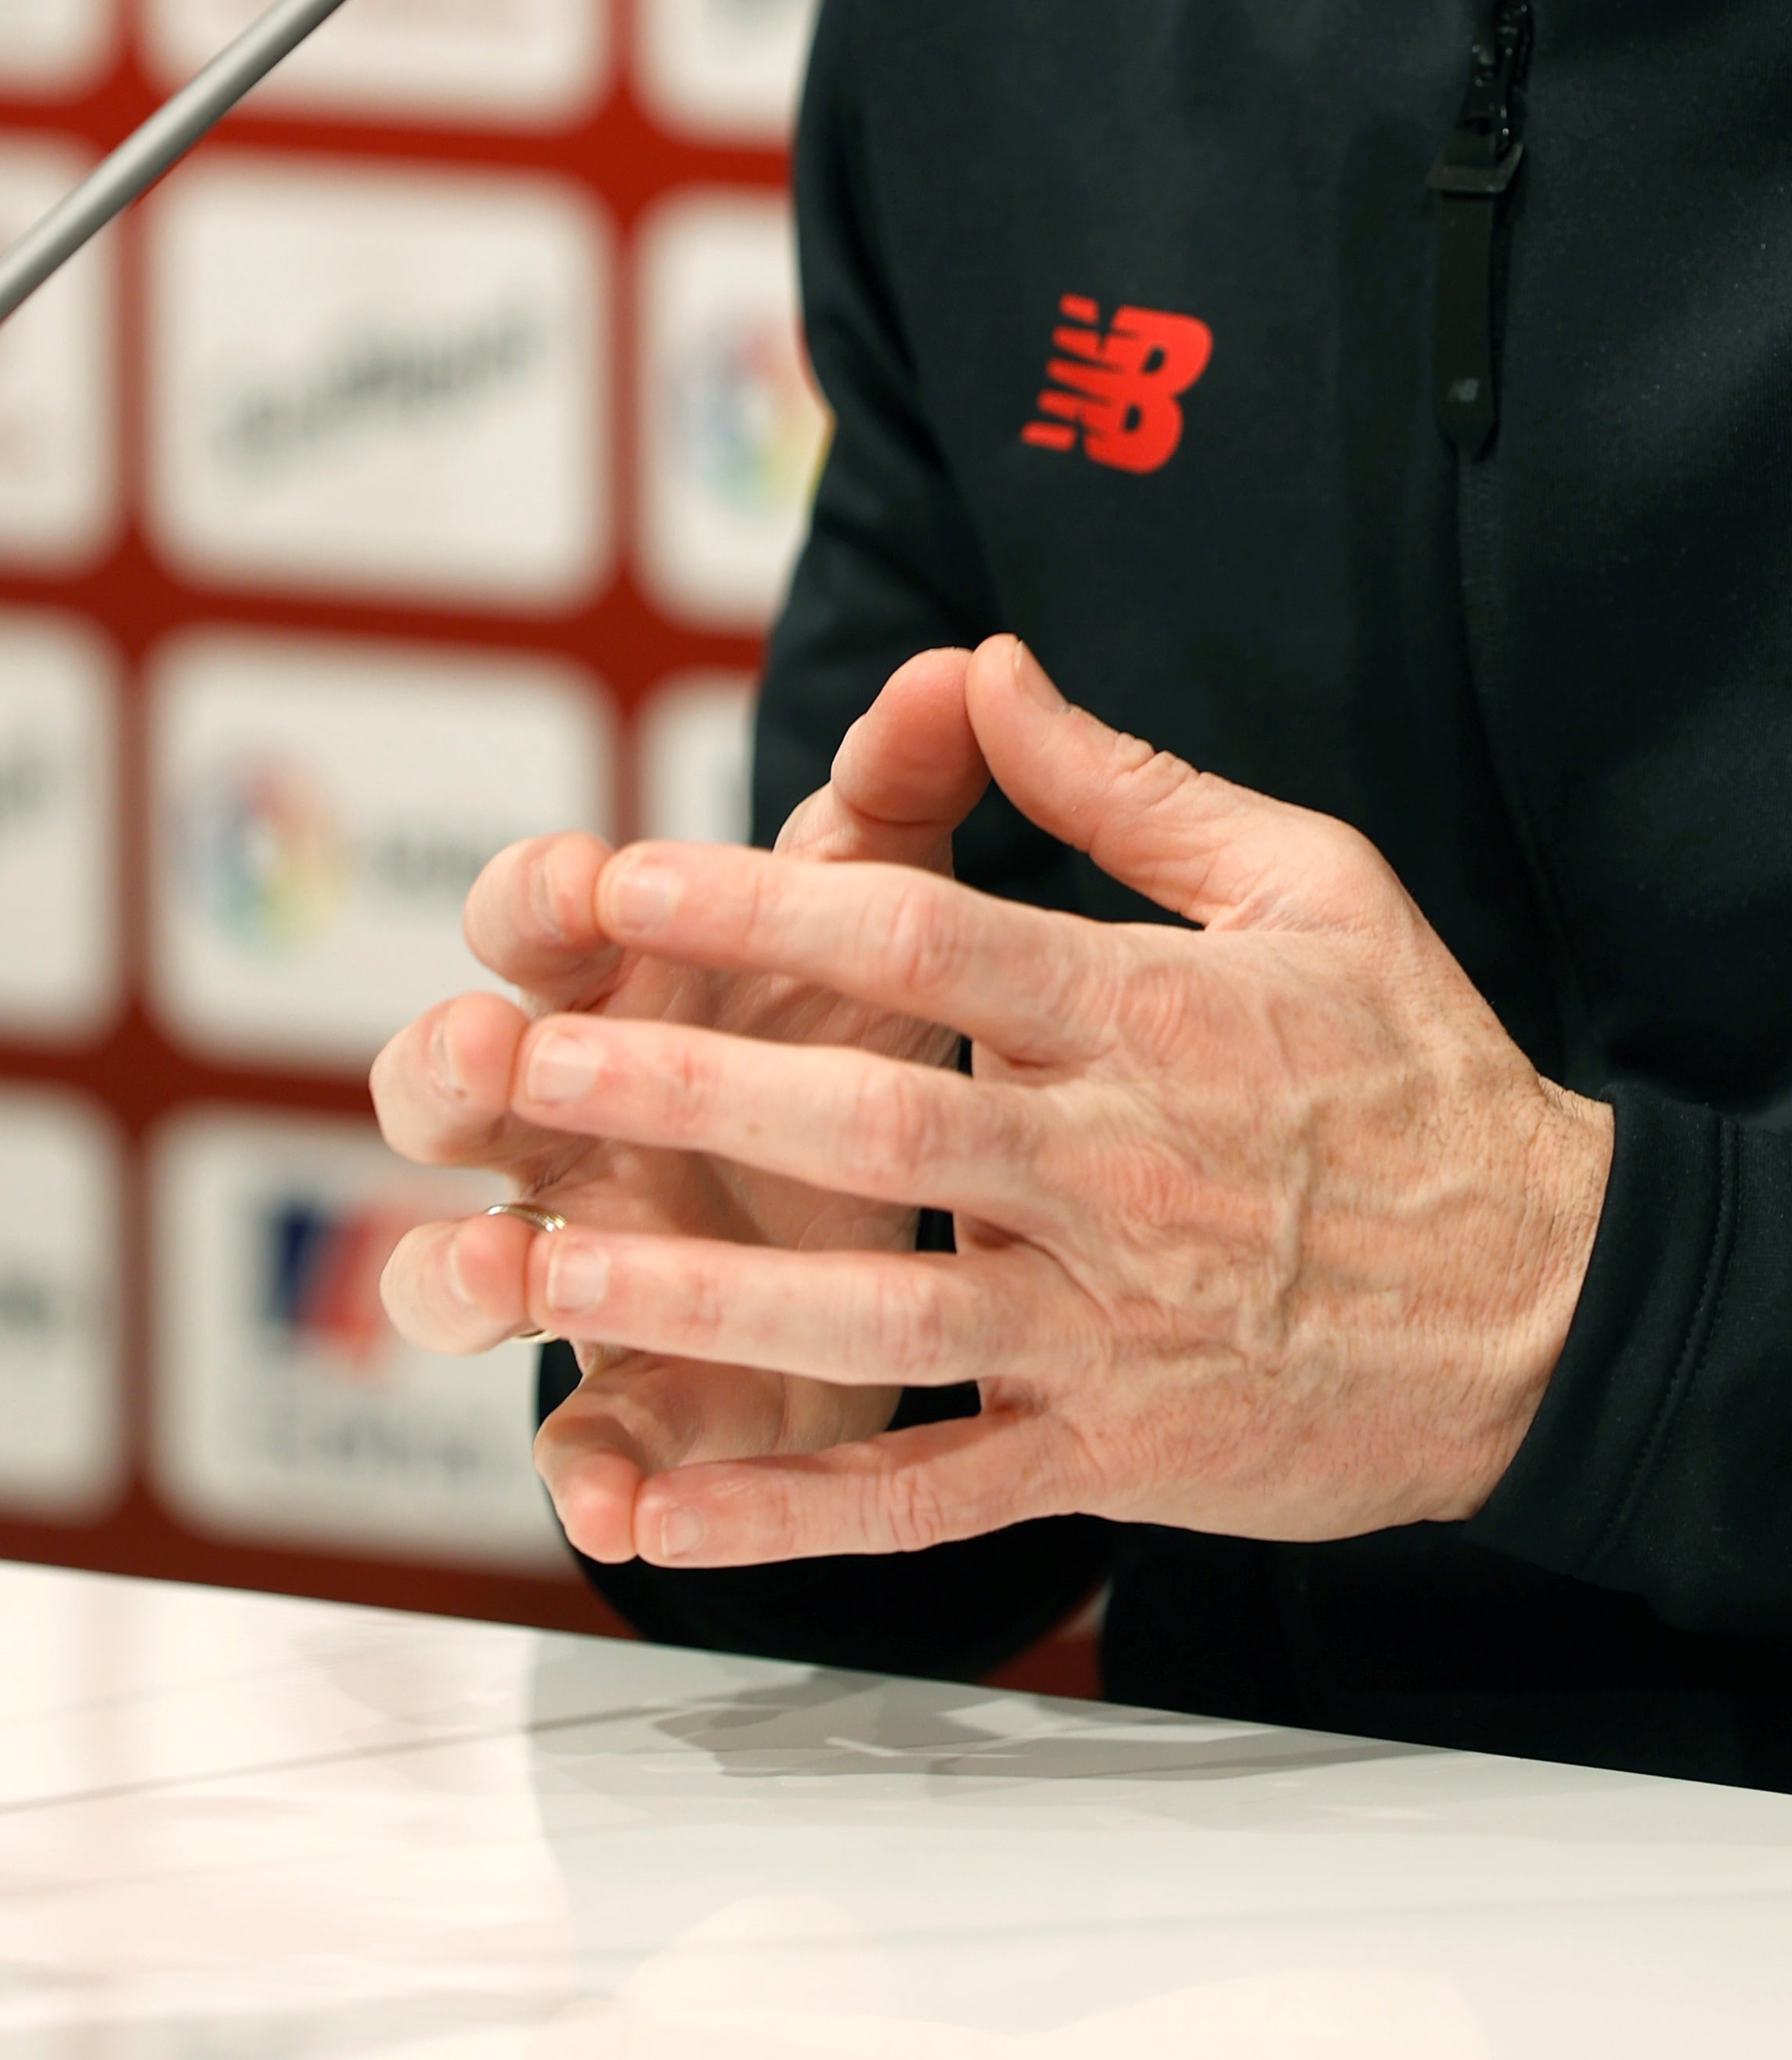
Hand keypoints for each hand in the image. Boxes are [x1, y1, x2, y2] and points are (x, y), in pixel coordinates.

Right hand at [372, 651, 988, 1562]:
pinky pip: (585, 1444)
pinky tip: (616, 1504)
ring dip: (464, 1275)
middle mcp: (565, 1111)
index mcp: (619, 971)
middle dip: (450, 1070)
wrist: (924, 1181)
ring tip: (504, 1280)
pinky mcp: (641, 1392)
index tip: (580, 885)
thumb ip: (910, 790)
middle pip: (448, 1083)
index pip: (535, 910)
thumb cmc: (872, 1004)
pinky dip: (589, 1474)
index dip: (540, 895)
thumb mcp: (894, 896)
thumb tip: (962, 667)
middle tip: (486, 1063)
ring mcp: (580, 1254)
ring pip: (463, 1273)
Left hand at [442, 633, 1615, 1568]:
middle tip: (522, 1063)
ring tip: (546, 1265)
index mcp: (1149, 1010)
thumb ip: (1129, 785)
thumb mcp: (1309, 880)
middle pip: (867, 1119)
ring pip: (875, 1312)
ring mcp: (1110, 1322)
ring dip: (698, 1295)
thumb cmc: (1422, 1070)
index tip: (624, 882)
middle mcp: (1115, 1163)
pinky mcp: (1118, 1450)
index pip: (923, 941)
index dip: (761, 909)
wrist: (1551, 1298)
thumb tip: (994, 669)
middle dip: (680, 1088)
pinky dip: (796, 1518)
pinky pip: (934, 1494)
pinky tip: (665, 1510)